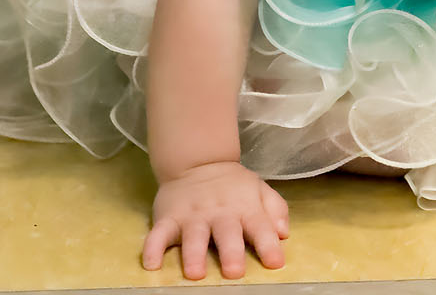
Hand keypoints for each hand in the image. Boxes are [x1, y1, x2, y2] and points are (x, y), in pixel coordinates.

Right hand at [143, 160, 289, 279]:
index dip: (268, 245)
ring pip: (193, 236)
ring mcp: (192, 215)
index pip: (260, 226)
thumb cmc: (232, 186)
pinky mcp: (168, 218)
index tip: (276, 263)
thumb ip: (275, 209)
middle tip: (234, 272)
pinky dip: (152, 248)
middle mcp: (219, 212)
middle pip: (227, 233)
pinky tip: (151, 263)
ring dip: (194, 254)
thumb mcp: (258, 190)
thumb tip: (284, 232)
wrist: (197, 161)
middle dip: (231, 252)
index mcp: (244, 207)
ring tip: (195, 273)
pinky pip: (158, 234)